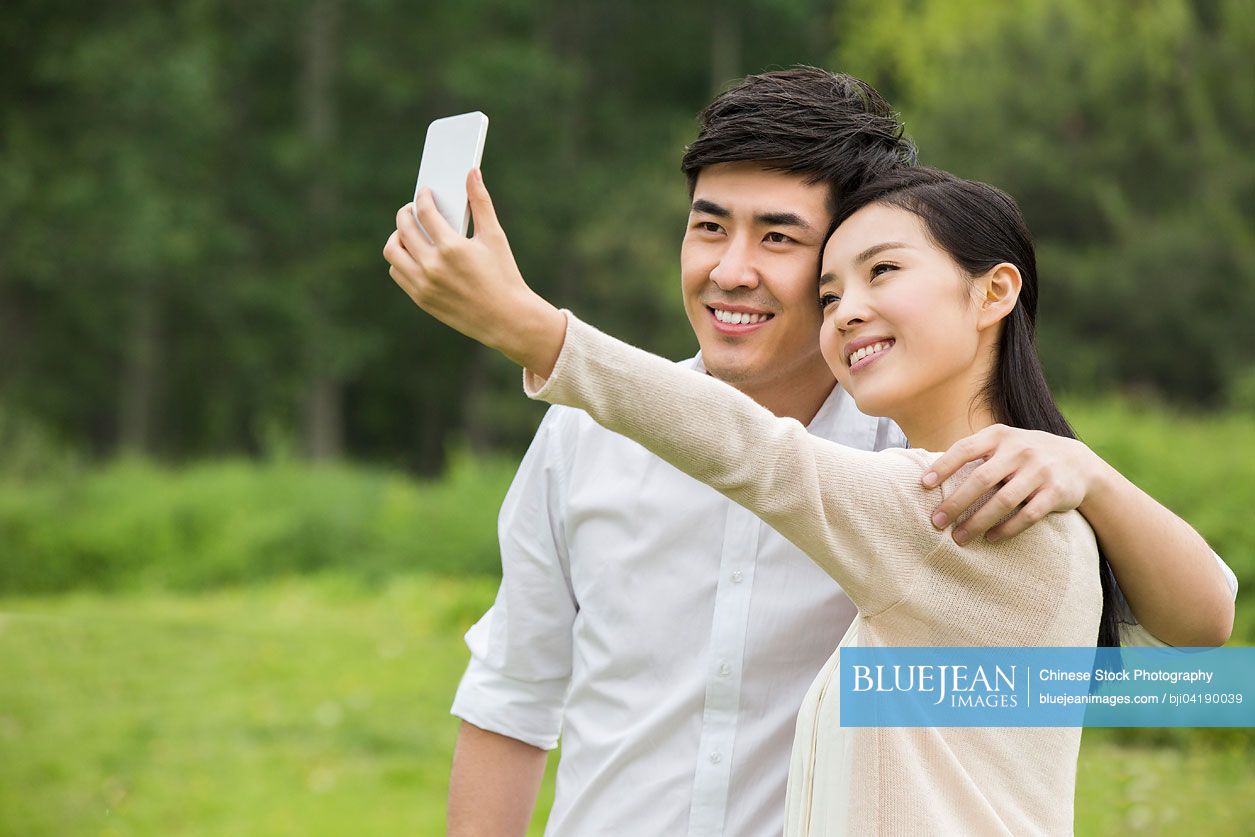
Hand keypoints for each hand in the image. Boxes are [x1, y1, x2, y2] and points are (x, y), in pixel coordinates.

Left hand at [382, 169, 565, 373]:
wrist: (507, 319)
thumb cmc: (504, 275)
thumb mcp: (495, 237)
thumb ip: (481, 202)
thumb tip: (472, 172)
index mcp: (452, 248)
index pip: (424, 212)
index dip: (422, 197)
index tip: (425, 193)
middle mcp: (433, 267)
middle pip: (402, 229)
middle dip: (406, 213)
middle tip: (413, 209)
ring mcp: (424, 285)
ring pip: (393, 252)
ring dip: (398, 237)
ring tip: (410, 232)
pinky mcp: (421, 299)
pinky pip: (398, 272)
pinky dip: (401, 259)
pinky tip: (415, 253)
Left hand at [921, 424, 1098, 544]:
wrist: (1078, 462)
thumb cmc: (1024, 455)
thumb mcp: (1003, 443)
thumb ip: (975, 453)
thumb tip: (929, 475)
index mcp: (1000, 436)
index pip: (966, 448)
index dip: (943, 466)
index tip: (924, 485)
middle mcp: (1020, 450)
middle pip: (981, 479)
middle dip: (956, 503)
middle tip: (936, 523)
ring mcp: (1040, 471)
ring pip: (1004, 501)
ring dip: (978, 522)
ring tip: (959, 538)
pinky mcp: (1057, 492)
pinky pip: (1028, 515)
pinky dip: (1007, 529)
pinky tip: (991, 538)